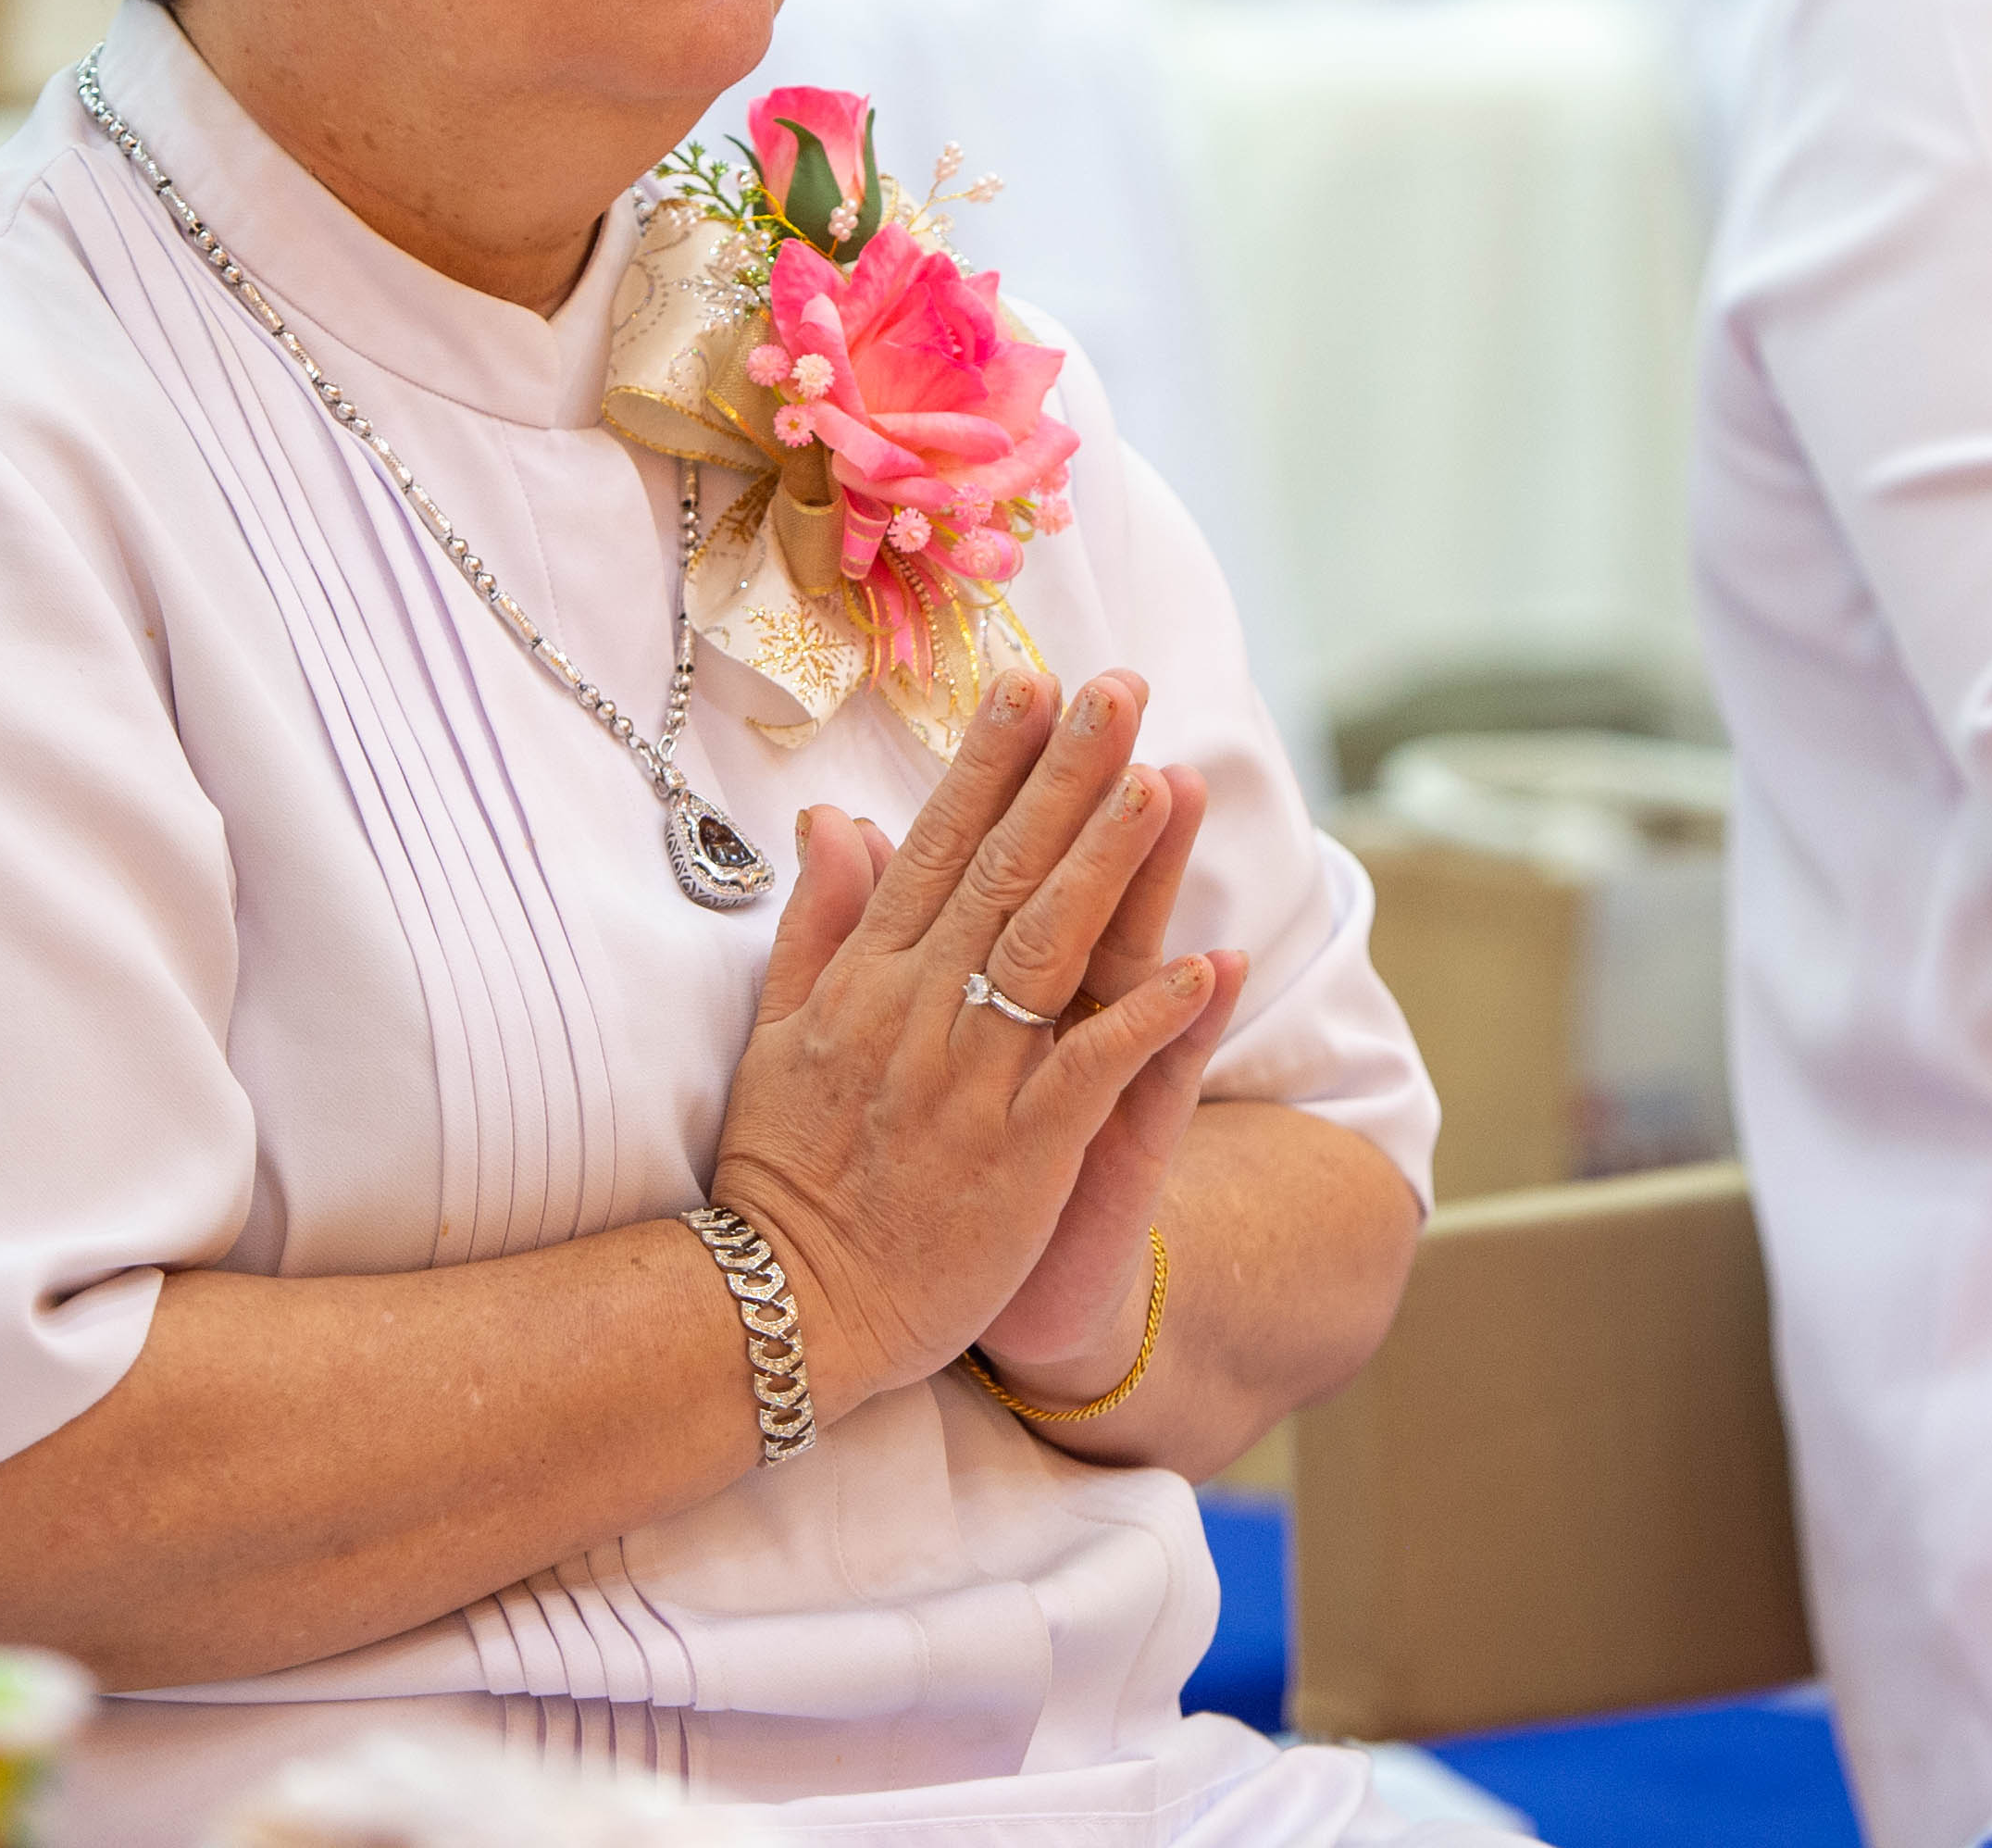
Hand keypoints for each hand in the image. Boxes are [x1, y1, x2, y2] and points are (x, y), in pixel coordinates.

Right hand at [704, 672, 1221, 1420]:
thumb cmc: (786, 1173)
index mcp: (867, 981)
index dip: (988, 763)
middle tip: (1121, 690)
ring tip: (1164, 784)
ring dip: (1111, 864)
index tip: (1032, 682)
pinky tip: (1211, 968)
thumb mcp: (780, 1036)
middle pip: (1006, 873)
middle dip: (1066, 776)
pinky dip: (1151, 1020)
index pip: (937, 847)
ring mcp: (972, 1080)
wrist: (786, 1309)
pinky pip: (1094, 1072)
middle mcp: (920, 1013)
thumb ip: (815, 926)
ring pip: (1052, 950)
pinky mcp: (1020, 1152)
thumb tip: (833, 821)